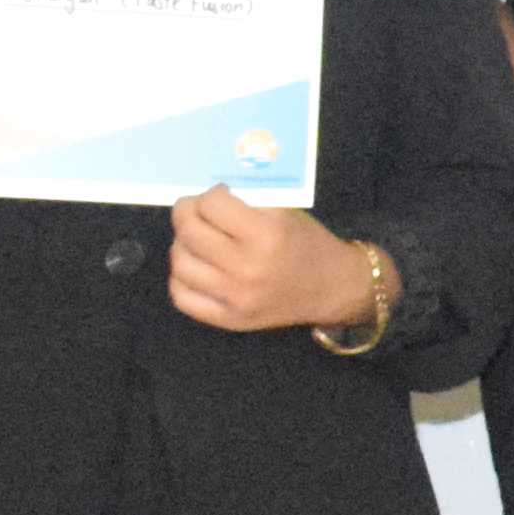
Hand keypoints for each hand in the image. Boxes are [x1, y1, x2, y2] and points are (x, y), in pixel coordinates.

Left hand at [166, 190, 378, 333]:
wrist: (332, 289)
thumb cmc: (308, 244)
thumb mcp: (286, 213)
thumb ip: (246, 204)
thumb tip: (202, 198)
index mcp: (267, 235)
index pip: (211, 204)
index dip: (209, 194)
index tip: (219, 197)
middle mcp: (248, 268)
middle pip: (189, 232)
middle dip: (187, 213)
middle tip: (197, 213)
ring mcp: (235, 298)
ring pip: (180, 263)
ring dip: (183, 245)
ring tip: (198, 242)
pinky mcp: (229, 319)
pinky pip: (182, 297)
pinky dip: (182, 278)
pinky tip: (197, 268)